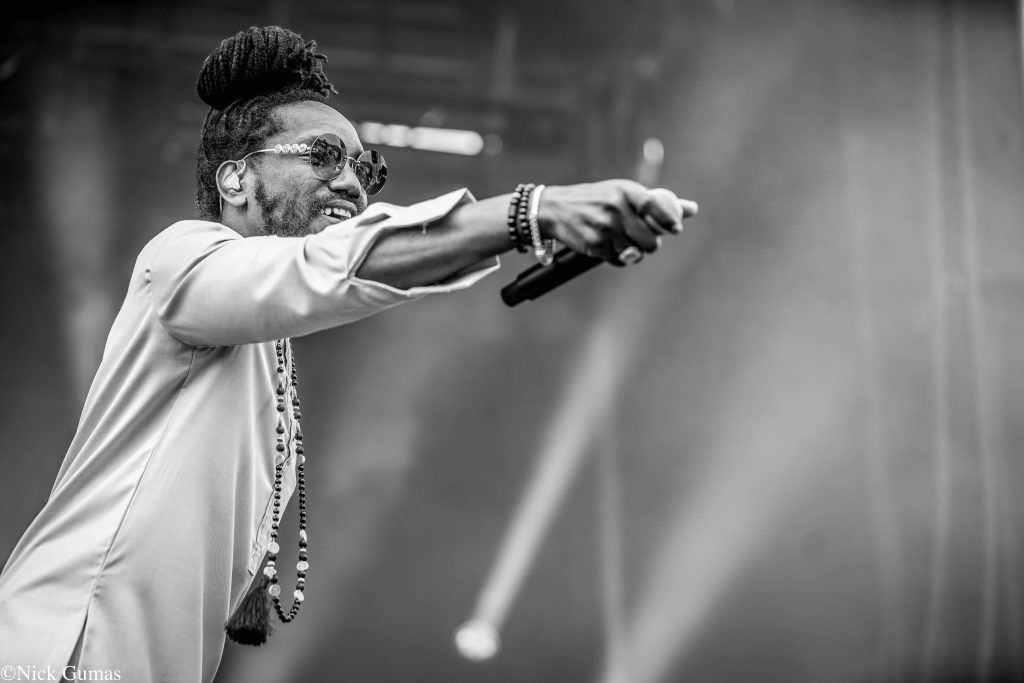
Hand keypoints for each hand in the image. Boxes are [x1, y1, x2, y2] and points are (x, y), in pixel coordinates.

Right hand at [537, 180, 690, 265]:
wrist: (555, 209)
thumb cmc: (595, 199)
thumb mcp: (621, 193)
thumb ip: (656, 202)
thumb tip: (691, 209)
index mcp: (625, 191)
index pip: (654, 206)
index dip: (669, 220)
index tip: (676, 230)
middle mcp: (616, 208)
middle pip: (650, 238)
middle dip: (651, 244)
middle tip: (646, 241)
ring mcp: (605, 228)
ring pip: (636, 252)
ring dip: (634, 252)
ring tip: (624, 243)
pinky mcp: (595, 245)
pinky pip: (618, 260)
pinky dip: (619, 258)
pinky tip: (611, 248)